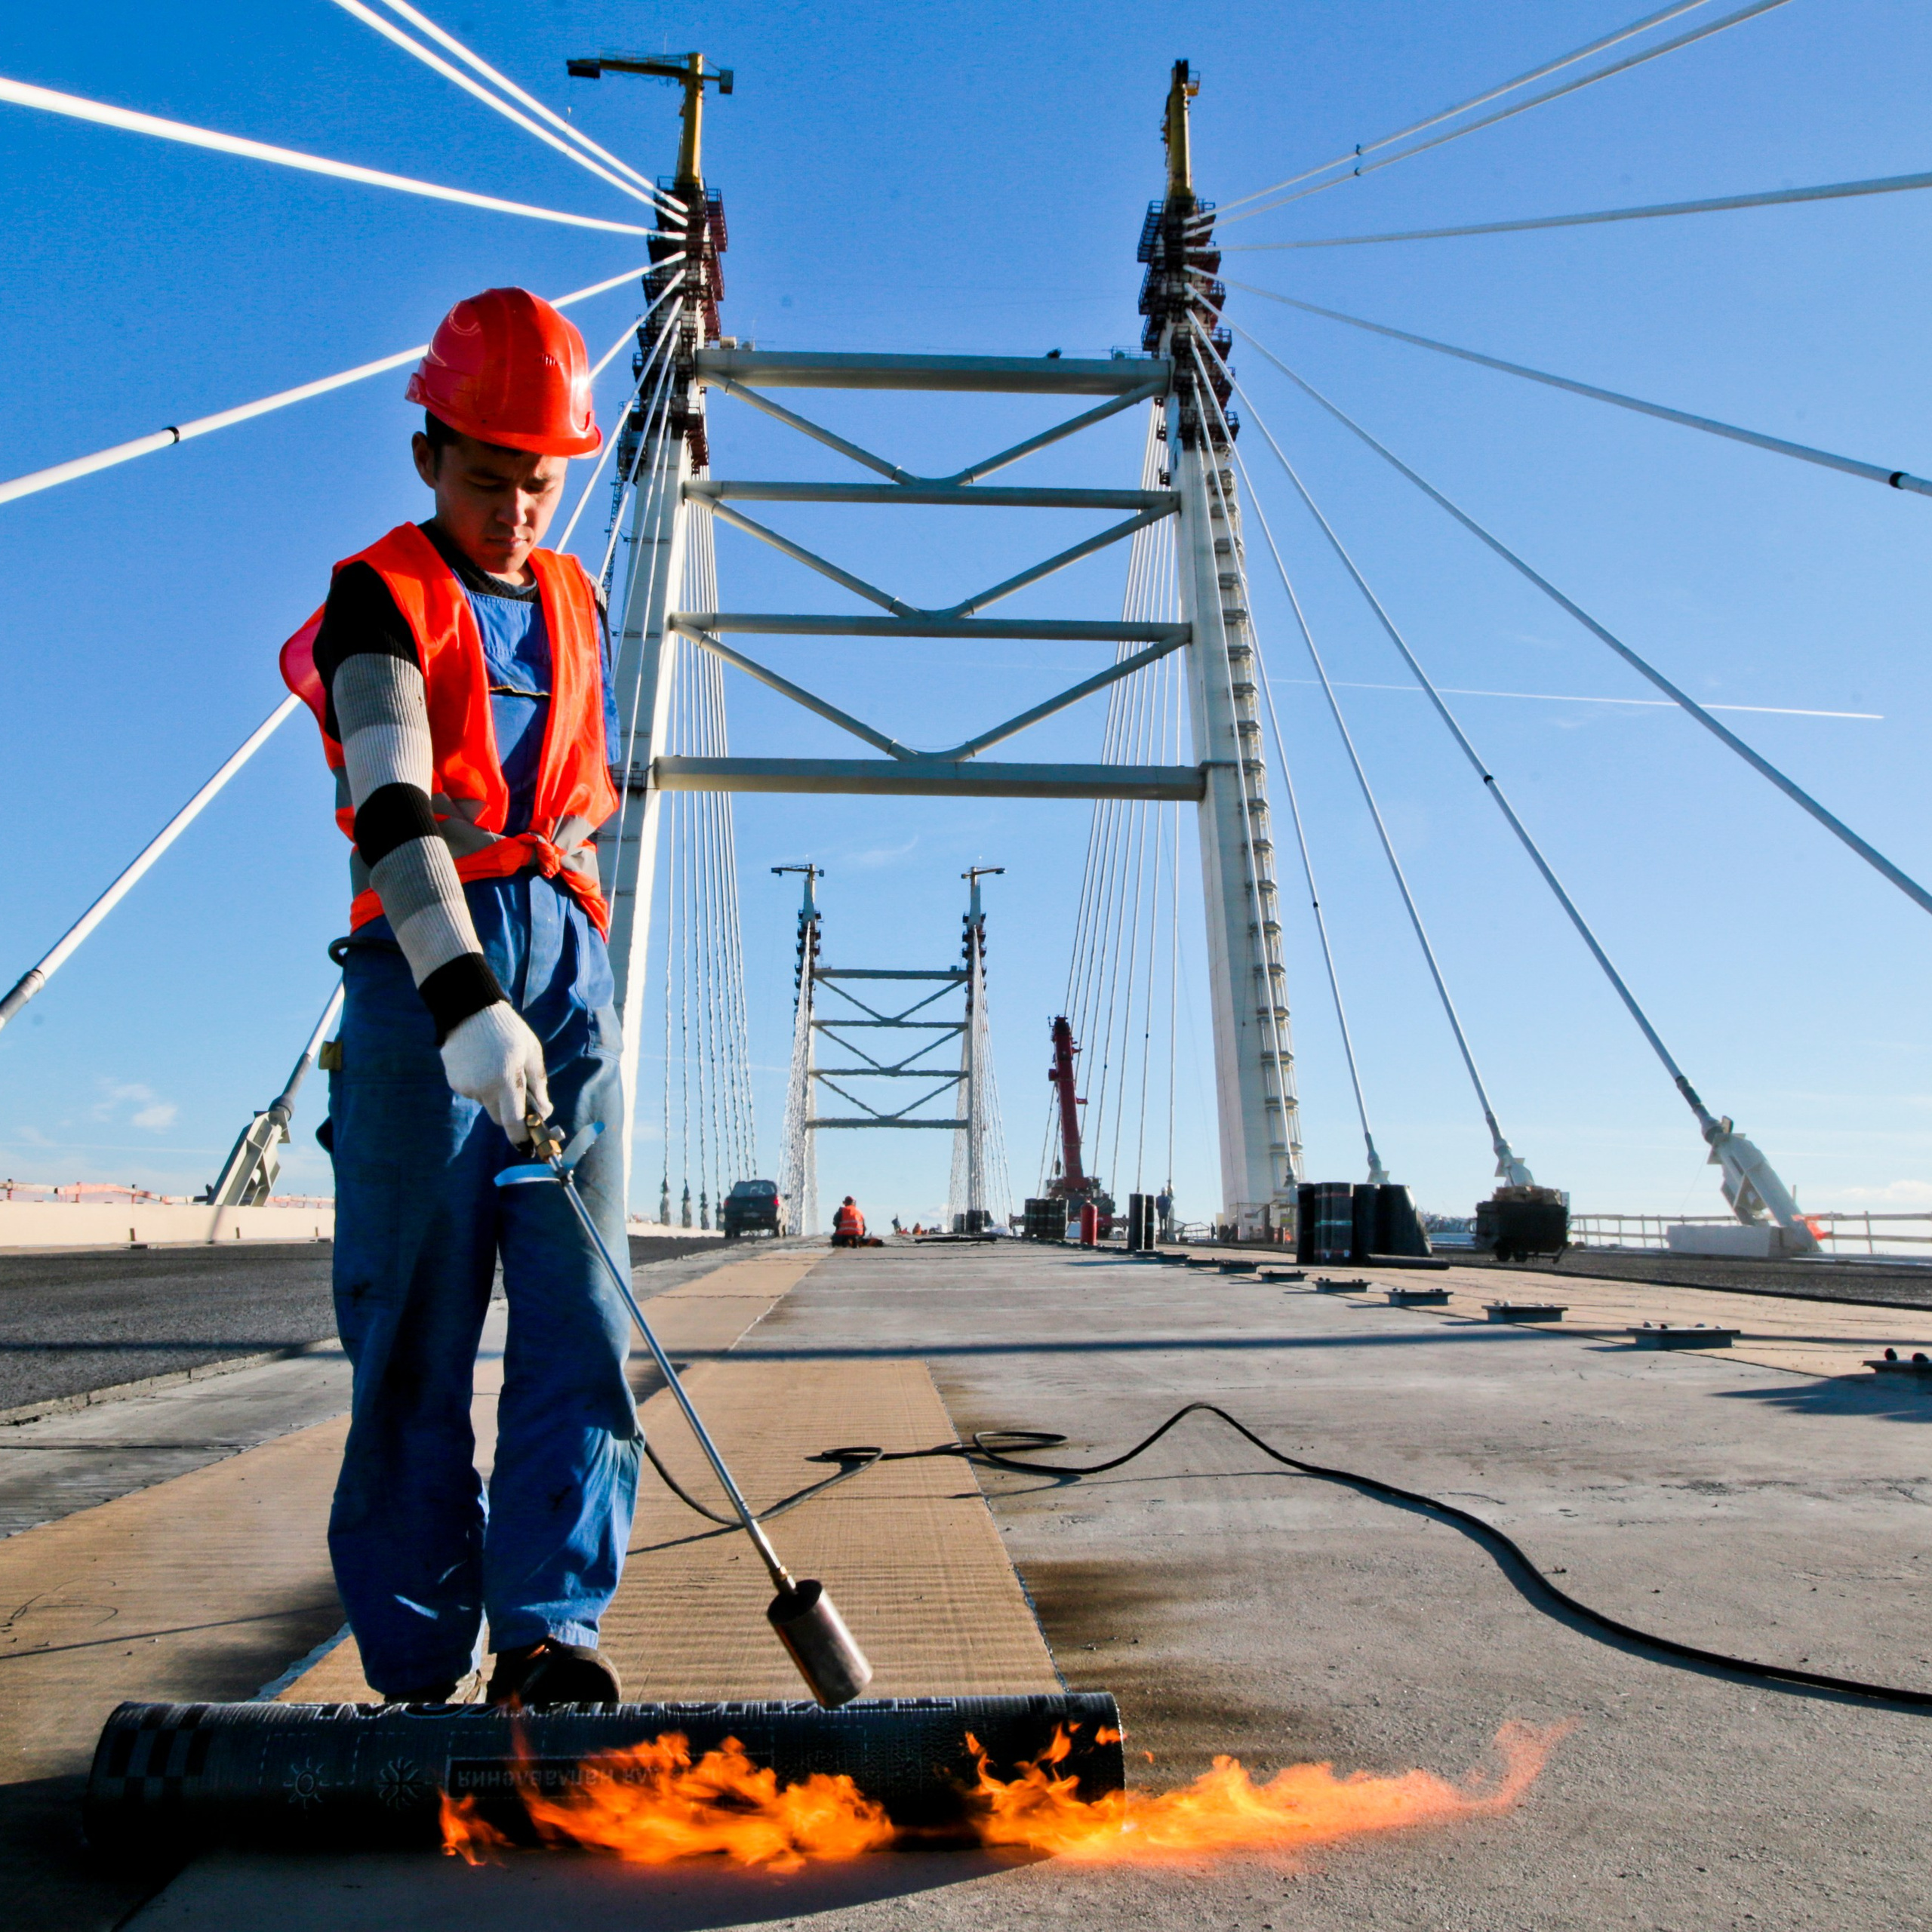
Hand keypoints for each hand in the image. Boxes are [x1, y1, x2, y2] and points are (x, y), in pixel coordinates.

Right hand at [438, 1003, 550, 1140]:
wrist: (470, 1010)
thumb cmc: (508, 1031)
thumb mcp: (531, 1052)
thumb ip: (538, 1084)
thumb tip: (545, 1111)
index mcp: (506, 1080)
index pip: (513, 1121)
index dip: (521, 1138)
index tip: (528, 1147)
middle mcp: (483, 1088)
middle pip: (500, 1116)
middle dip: (510, 1112)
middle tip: (516, 1091)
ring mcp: (466, 1086)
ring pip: (486, 1103)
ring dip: (495, 1094)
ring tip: (496, 1065)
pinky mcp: (455, 1082)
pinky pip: (473, 1092)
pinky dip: (480, 1085)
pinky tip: (482, 1063)